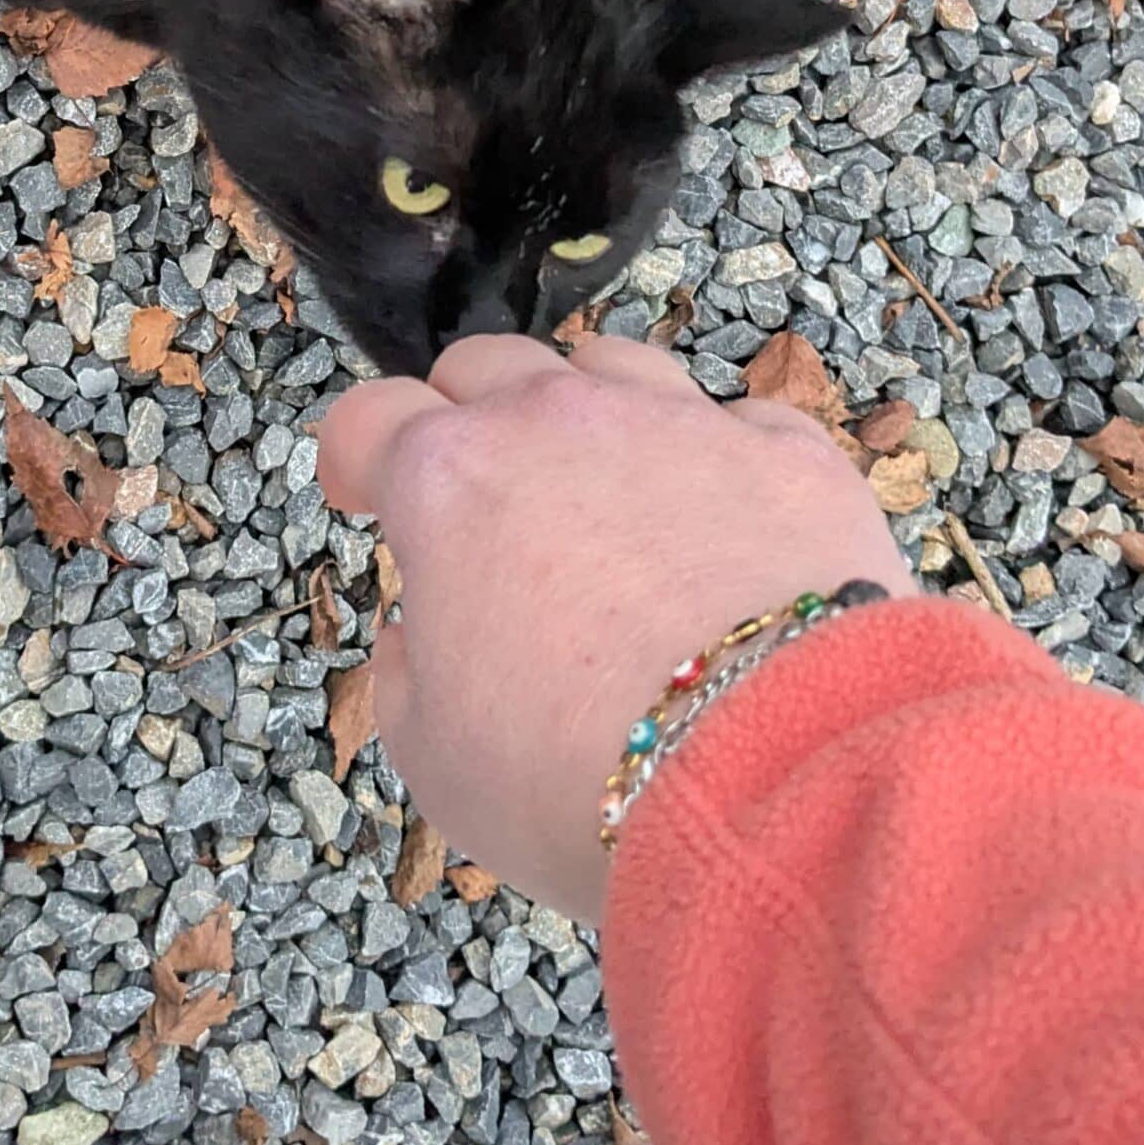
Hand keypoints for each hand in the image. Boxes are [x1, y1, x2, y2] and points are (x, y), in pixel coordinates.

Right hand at [315, 334, 915, 924]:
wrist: (776, 778)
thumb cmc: (578, 777)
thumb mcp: (434, 758)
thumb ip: (406, 674)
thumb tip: (418, 637)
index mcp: (448, 481)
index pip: (368, 418)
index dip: (356, 456)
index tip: (361, 490)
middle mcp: (557, 421)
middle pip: (486, 368)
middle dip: (467, 418)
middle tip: (480, 500)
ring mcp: (679, 421)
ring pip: (610, 366)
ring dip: (588, 416)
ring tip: (603, 496)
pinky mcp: (787, 453)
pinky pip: (737, 422)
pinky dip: (717, 461)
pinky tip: (723, 526)